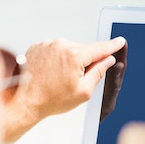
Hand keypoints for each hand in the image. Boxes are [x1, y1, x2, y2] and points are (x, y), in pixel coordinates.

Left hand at [1, 37, 125, 141]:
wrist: (25, 102)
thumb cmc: (53, 100)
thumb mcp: (83, 91)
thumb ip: (98, 72)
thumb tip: (108, 59)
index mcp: (74, 55)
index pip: (100, 48)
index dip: (112, 46)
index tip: (120, 41)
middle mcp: (60, 45)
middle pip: (83, 49)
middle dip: (85, 61)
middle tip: (76, 79)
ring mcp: (47, 44)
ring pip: (68, 49)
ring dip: (69, 60)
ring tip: (59, 79)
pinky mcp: (37, 46)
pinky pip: (54, 50)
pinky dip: (56, 59)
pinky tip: (50, 73)